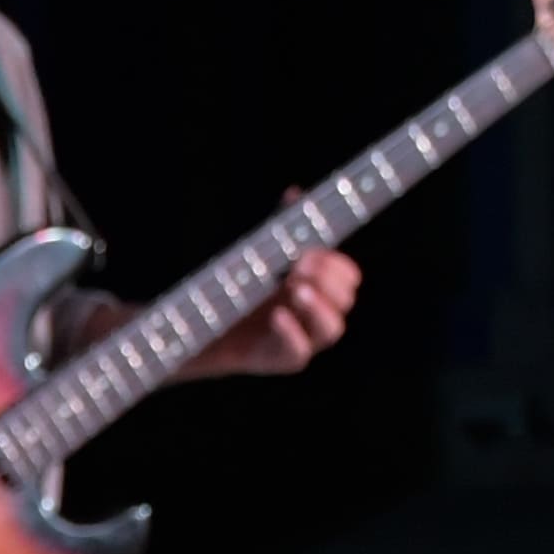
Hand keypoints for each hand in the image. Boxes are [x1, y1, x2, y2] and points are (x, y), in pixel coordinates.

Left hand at [180, 232, 360, 380]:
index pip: (348, 278)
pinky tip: (276, 314)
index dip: (336, 265)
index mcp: (318, 289)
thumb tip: (294, 193)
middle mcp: (315, 315)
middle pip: (345, 301)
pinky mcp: (279, 360)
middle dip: (327, 280)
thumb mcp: (261, 255)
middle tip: (301, 265)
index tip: (311, 251)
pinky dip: (292, 334)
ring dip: (320, 307)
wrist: (205, 328)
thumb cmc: (239, 288)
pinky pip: (299, 355)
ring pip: (332, 330)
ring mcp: (302, 339)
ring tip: (296, 288)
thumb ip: (281, 228)